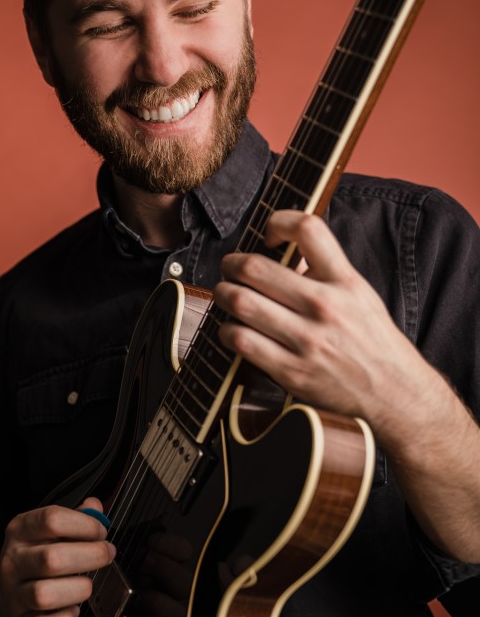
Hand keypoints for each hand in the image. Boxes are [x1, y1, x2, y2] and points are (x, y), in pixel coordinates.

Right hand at [0, 496, 115, 616]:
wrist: (1, 597)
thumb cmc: (33, 559)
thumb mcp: (46, 531)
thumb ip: (73, 518)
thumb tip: (95, 507)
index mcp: (20, 532)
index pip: (51, 520)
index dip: (84, 524)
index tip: (100, 532)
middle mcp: (14, 562)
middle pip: (52, 558)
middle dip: (91, 556)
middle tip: (106, 554)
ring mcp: (14, 595)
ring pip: (45, 595)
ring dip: (78, 589)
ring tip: (86, 584)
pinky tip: (72, 608)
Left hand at [213, 210, 424, 427]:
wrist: (394, 394)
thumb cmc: (374, 344)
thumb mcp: (361, 296)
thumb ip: (326, 273)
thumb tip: (288, 256)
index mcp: (345, 282)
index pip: (309, 229)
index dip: (279, 222)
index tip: (269, 236)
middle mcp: (325, 306)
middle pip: (255, 267)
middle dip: (232, 264)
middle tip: (230, 268)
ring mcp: (306, 340)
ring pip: (240, 302)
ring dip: (223, 295)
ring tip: (226, 295)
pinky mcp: (291, 371)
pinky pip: (241, 341)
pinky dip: (228, 331)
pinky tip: (233, 330)